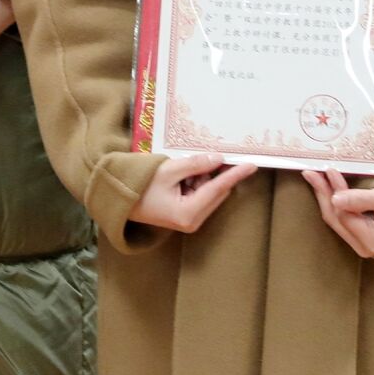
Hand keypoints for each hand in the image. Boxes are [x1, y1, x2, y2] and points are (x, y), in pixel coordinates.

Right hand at [129, 151, 260, 232]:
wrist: (121, 202)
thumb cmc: (140, 185)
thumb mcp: (167, 170)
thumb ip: (195, 164)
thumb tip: (218, 159)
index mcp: (189, 212)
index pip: (218, 189)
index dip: (235, 175)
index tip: (252, 165)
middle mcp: (193, 221)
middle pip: (217, 192)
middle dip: (216, 173)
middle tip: (211, 154)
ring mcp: (190, 221)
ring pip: (210, 193)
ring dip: (204, 177)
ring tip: (182, 168)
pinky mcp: (186, 217)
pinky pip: (201, 196)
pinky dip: (197, 183)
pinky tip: (183, 175)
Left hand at [304, 170, 373, 257]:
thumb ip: (361, 199)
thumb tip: (334, 199)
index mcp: (373, 242)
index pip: (346, 216)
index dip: (336, 192)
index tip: (330, 170)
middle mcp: (363, 248)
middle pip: (335, 218)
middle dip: (322, 193)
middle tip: (310, 172)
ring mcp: (358, 244)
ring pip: (334, 218)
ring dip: (323, 196)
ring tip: (314, 176)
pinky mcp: (355, 236)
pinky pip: (338, 217)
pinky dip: (331, 200)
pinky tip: (323, 187)